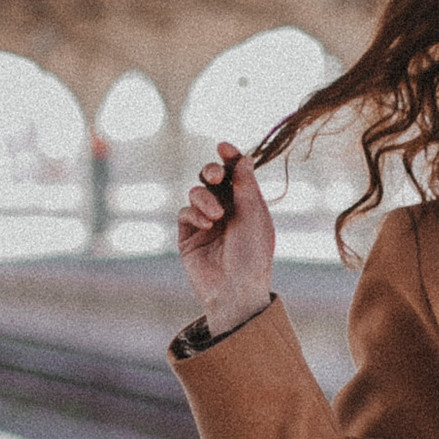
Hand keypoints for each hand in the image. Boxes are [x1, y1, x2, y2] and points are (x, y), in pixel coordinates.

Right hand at [175, 142, 277, 333]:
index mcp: (247, 204)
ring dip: (204, 198)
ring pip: (197, 193)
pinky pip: (184, 213)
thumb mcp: (254, 217)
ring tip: (216, 216)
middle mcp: (227, 210)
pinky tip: (206, 226)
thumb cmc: (253, 256)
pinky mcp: (188, 236)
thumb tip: (243, 158)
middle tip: (215, 175)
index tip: (224, 147)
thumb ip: (246, 186)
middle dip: (211, 171)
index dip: (230, 157)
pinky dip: (194, 214)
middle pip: (212, 178)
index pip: (236, 173)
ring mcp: (206, 223)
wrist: (235, 291)